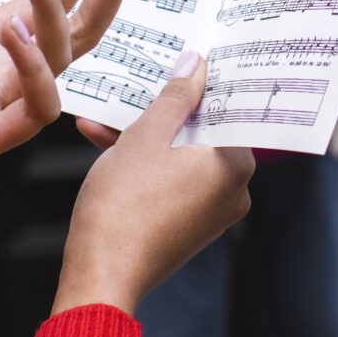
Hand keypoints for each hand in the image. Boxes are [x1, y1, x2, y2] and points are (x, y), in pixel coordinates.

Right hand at [54, 53, 253, 316]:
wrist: (101, 274)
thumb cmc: (124, 205)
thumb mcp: (146, 135)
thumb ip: (175, 97)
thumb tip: (195, 66)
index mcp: (235, 165)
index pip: (227, 109)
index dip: (202, 84)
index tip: (185, 62)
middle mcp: (234, 191)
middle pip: (201, 133)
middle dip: (162, 111)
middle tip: (138, 87)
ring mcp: (212, 213)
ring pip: (180, 157)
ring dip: (144, 137)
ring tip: (104, 119)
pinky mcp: (188, 227)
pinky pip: (172, 182)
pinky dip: (145, 165)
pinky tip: (104, 145)